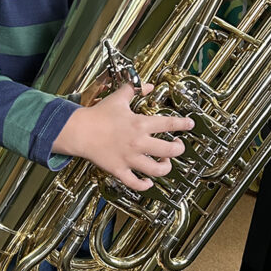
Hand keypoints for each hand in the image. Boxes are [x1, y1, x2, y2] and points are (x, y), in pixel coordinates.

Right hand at [53, 82, 193, 191]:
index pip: (169, 124)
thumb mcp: (119, 98)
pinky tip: (148, 182)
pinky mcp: (119, 170)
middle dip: (178, 149)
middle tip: (178, 146)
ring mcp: (129, 158)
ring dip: (165, 167)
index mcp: (140, 124)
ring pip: (156, 170)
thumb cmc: (98, 115)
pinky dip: (144, 185)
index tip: (190, 124)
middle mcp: (138, 143)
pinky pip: (135, 183)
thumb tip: (147, 85)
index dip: (183, 124)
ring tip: (165, 163)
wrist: (79, 131)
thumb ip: (134, 89)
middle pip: (169, 150)